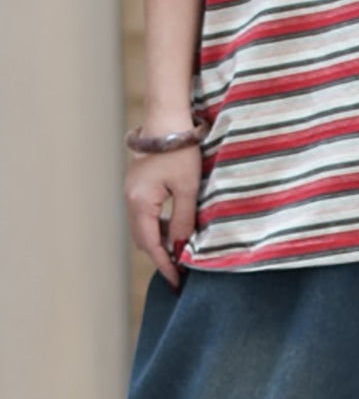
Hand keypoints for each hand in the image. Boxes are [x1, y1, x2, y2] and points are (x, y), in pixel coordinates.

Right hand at [124, 145, 201, 288]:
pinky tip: (174, 223)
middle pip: (142, 239)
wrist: (167, 117)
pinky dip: (157, 223)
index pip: (151, 245)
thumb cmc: (180, 150)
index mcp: (140, 203)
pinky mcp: (138, 183)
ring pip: (143, 226)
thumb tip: (180, 246)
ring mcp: (132, 190)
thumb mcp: (187, 188)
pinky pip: (145, 212)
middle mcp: (130, 199)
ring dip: (159, 238)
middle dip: (160, 255)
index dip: (164, 265)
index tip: (177, 281)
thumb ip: (183, 219)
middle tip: (180, 268)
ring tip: (180, 247)